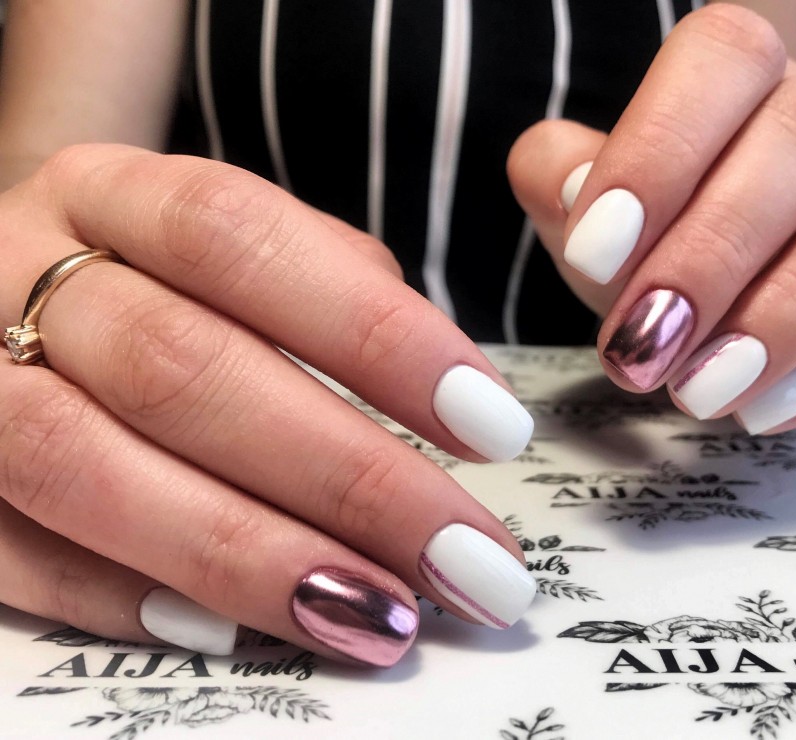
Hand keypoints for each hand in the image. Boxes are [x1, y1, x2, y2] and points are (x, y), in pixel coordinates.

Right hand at [0, 144, 535, 665]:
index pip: (243, 238)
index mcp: (110, 195)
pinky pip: (15, 554)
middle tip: (467, 557)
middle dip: (344, 476)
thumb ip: (329, 289)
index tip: (491, 427)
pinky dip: (125, 600)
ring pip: (86, 465)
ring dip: (246, 554)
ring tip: (377, 615)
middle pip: (182, 368)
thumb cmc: (151, 282)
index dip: (375, 335)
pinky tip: (236, 636)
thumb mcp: (230, 251)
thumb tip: (446, 398)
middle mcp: (14, 272)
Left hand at [509, 3, 795, 433]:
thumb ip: (556, 177)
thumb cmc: (642, 229)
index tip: (596, 253)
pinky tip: (764, 407)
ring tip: (703, 386)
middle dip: (713, 258)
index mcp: (738, 67)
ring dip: (793, 310)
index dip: (660, 152)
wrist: (694, 277)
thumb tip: (575, 190)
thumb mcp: (579, 201)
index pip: (723, 59)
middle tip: (641, 345)